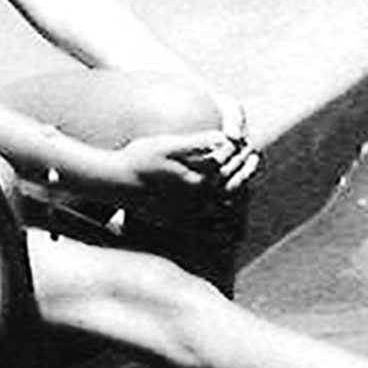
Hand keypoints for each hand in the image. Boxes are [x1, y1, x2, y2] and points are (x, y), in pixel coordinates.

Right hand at [112, 128, 259, 214]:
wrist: (113, 185)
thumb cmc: (137, 160)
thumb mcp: (166, 145)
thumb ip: (197, 142)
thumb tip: (224, 138)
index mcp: (198, 182)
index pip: (231, 169)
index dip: (243, 156)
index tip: (249, 145)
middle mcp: (196, 203)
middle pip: (232, 191)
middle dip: (246, 174)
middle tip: (254, 160)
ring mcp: (187, 216)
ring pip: (223, 212)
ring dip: (239, 199)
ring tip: (248, 188)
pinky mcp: (177, 223)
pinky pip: (208, 229)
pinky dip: (223, 225)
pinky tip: (228, 220)